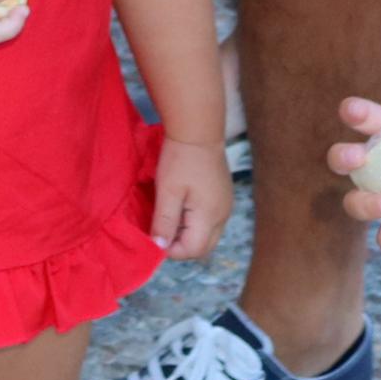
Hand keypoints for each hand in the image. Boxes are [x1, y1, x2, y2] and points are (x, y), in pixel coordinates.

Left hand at [153, 138, 236, 260]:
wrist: (198, 130)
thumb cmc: (180, 159)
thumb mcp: (167, 191)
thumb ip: (164, 221)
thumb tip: (160, 246)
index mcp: (210, 216)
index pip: (193, 250)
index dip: (172, 249)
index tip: (155, 237)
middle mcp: (223, 216)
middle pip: (203, 246)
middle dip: (181, 245)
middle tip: (161, 230)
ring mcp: (226, 206)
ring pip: (208, 235)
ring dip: (188, 234)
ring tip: (169, 217)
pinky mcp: (223, 197)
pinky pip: (210, 221)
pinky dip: (195, 222)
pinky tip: (181, 207)